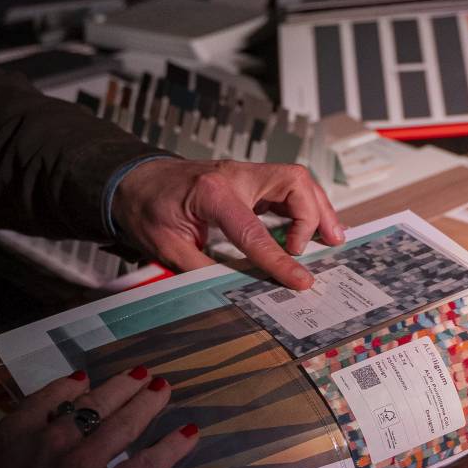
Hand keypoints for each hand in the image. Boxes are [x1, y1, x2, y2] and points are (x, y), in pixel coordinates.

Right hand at [0, 366, 198, 467]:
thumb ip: (11, 460)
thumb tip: (28, 463)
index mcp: (16, 434)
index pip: (47, 400)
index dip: (68, 388)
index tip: (83, 380)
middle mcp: (53, 439)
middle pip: (92, 405)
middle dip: (119, 387)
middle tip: (139, 374)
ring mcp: (83, 463)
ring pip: (123, 424)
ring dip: (146, 402)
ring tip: (162, 387)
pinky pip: (146, 464)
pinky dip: (171, 447)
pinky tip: (189, 432)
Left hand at [111, 158, 344, 290]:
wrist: (134, 180)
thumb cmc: (147, 209)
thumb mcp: (167, 248)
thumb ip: (203, 270)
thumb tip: (237, 294)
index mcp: (211, 193)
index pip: (255, 231)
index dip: (280, 260)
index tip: (301, 281)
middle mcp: (234, 175)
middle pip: (293, 183)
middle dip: (314, 216)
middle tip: (319, 249)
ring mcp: (244, 173)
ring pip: (297, 180)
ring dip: (319, 208)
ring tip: (334, 238)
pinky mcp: (249, 179)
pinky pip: (288, 187)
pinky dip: (306, 206)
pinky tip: (315, 228)